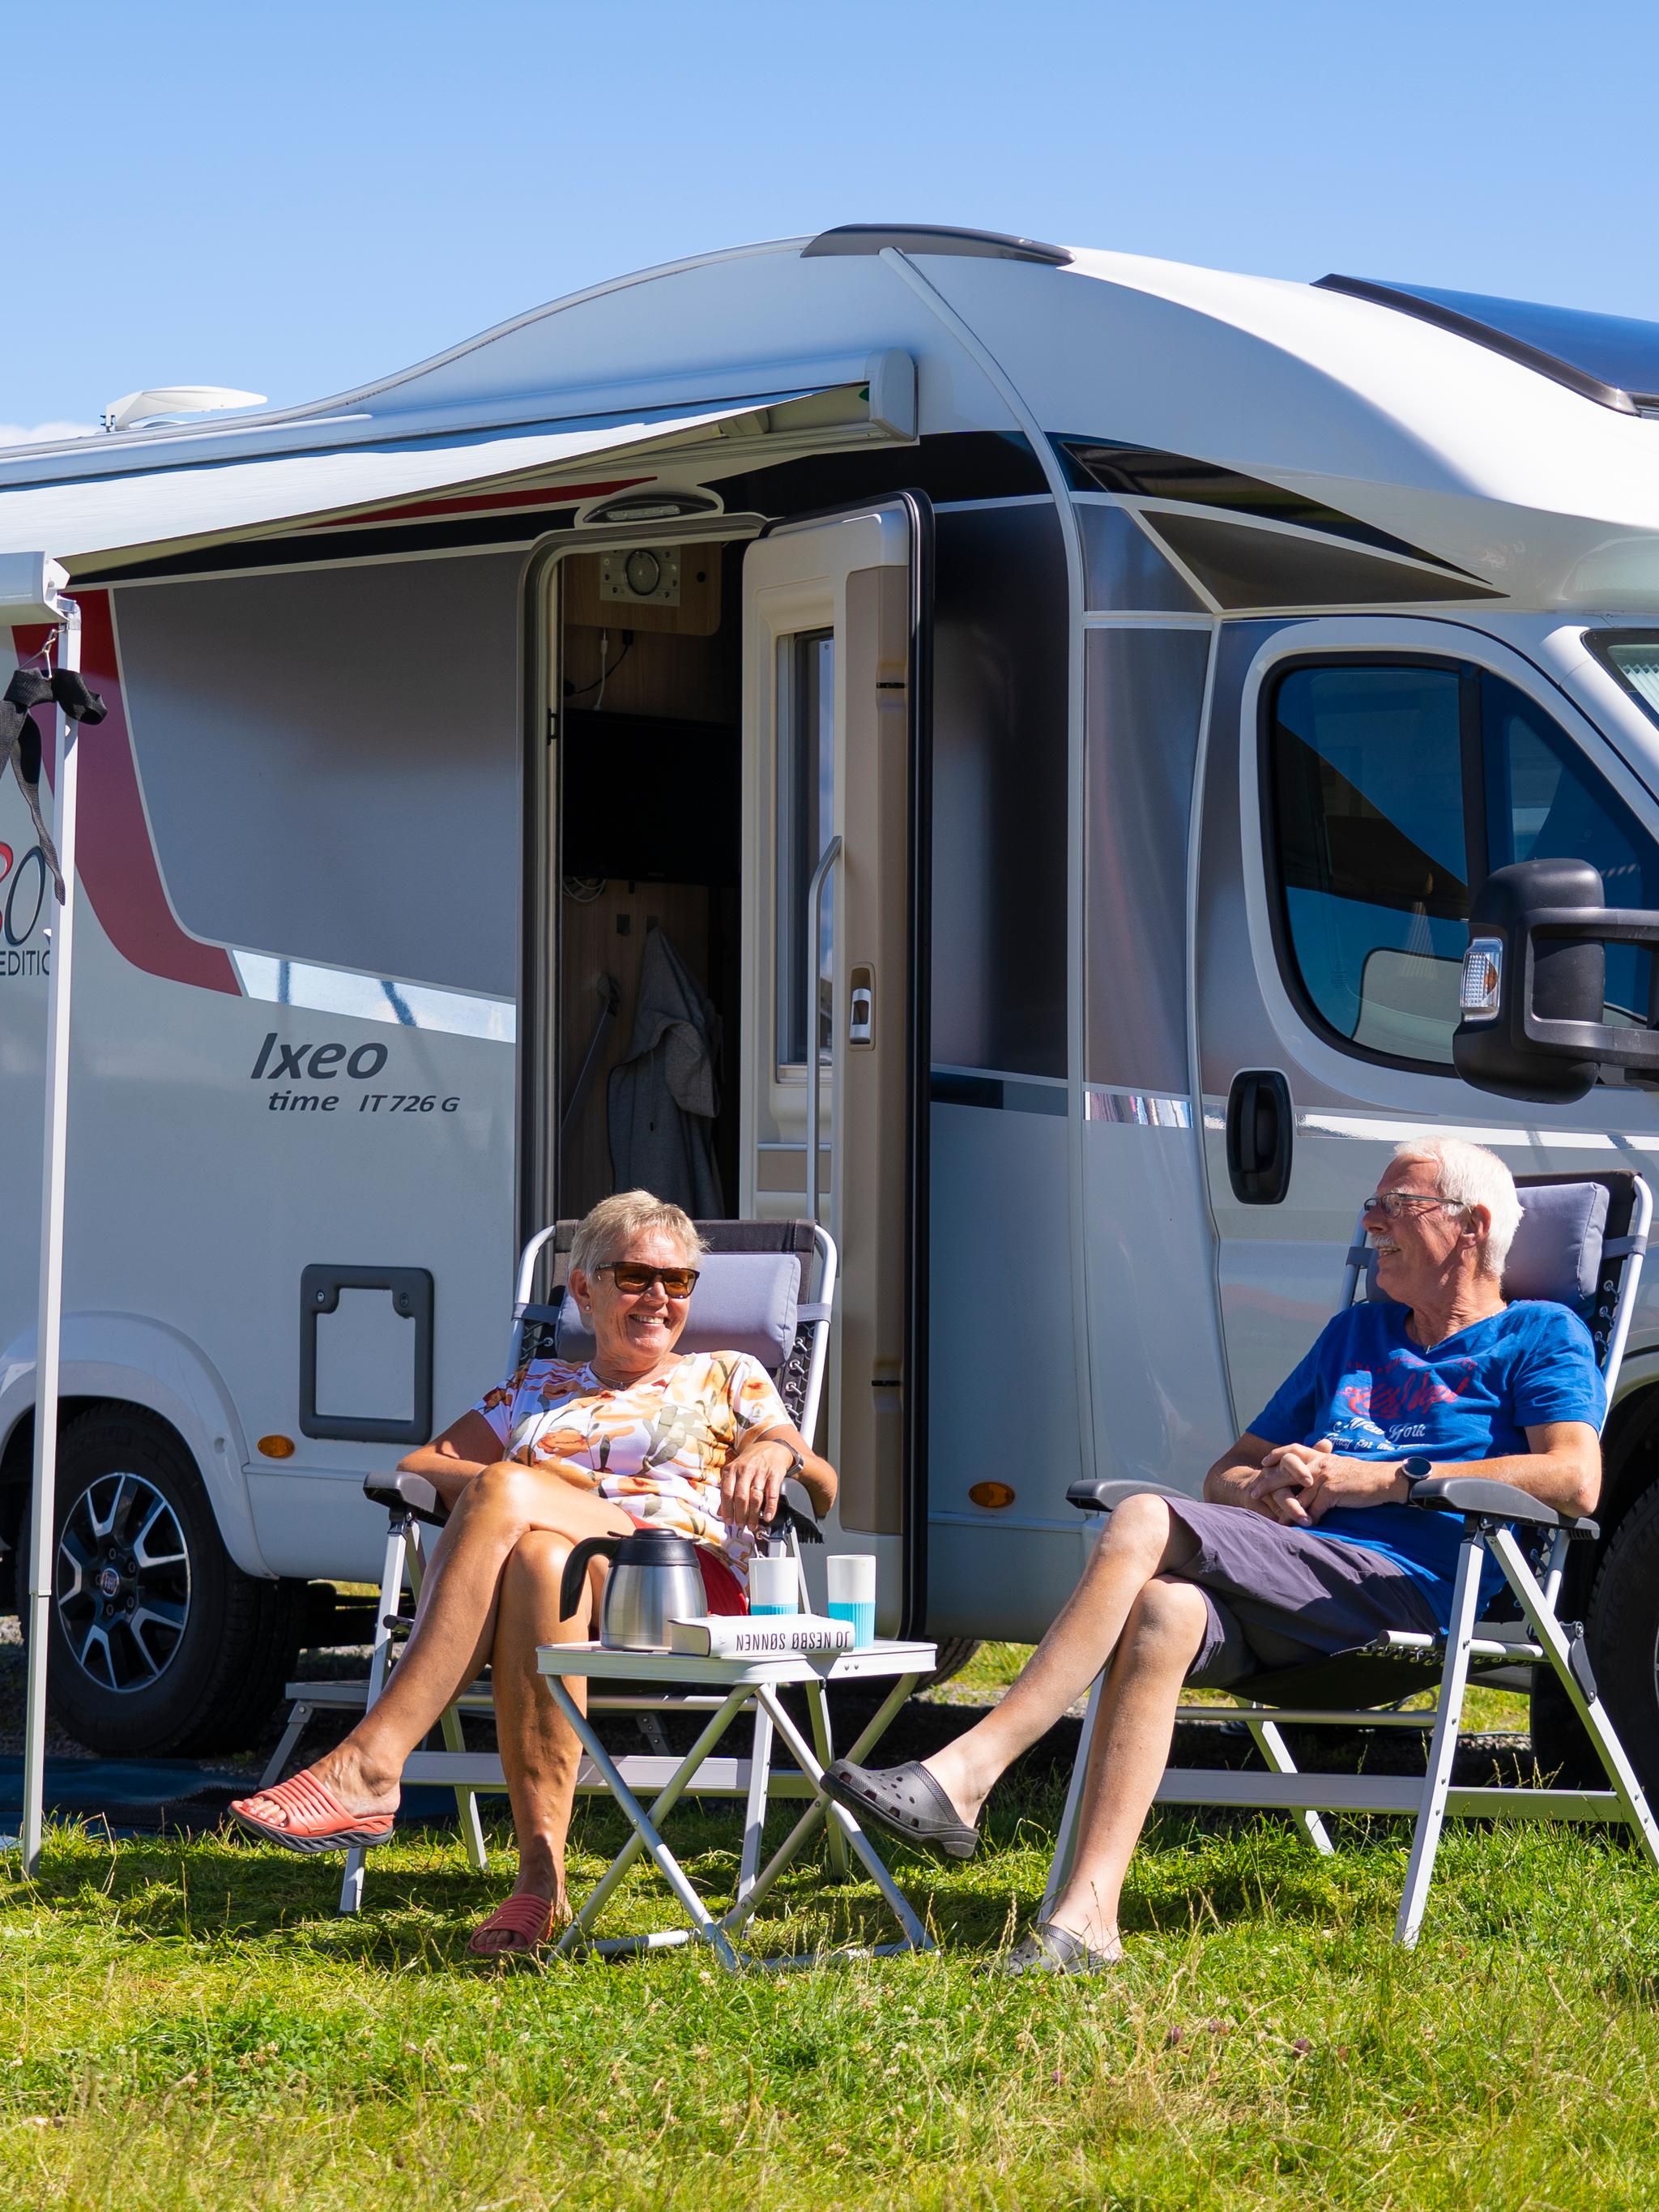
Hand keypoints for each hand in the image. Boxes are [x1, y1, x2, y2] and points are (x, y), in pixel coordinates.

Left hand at [719, 1439, 797, 1531]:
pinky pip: (772, 1494)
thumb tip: (720, 1512)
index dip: (727, 1509)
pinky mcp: (775, 1474)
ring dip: (753, 1514)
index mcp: (732, 1469)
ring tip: (752, 1525)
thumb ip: (727, 1490)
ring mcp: (761, 1472)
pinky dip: (770, 1508)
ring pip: (755, 1497)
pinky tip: (767, 1517)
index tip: (728, 1521)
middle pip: (741, 1497)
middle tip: (741, 1526)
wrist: (771, 1447)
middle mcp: (745, 1470)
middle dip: (740, 1515)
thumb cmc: (750, 1462)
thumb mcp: (735, 1472)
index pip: (726, 1492)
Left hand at [1248, 1440, 1402, 1522]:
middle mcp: (1318, 1463)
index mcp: (1319, 1456)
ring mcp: (1323, 1477)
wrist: (1383, 1480)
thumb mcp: (1340, 1465)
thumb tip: (1311, 1476)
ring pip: (1297, 1495)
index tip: (1263, 1463)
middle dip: (1267, 1484)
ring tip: (1276, 1521)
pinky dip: (1306, 1520)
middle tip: (1252, 1493)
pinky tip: (1301, 1528)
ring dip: (1285, 1511)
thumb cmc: (1363, 1476)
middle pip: (1284, 1472)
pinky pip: (1312, 1509)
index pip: (1291, 1450)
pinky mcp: (1330, 1491)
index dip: (1276, 1456)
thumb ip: (1323, 1468)